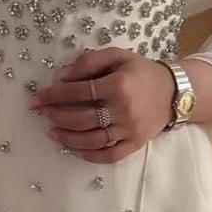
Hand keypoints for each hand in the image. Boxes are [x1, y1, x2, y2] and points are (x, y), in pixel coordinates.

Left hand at [27, 47, 176, 162]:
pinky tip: (75, 150)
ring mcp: (130, 130)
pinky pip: (110, 155)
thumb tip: (63, 76)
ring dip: (68, 138)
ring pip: (93, 139)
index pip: (79, 91)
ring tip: (53, 133)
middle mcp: (124, 109)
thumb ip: (91, 61)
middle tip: (43, 114)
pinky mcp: (135, 143)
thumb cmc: (141, 72)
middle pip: (82, 118)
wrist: (174, 91)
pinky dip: (91, 156)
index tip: (37, 97)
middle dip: (57, 116)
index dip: (55, 95)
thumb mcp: (119, 56)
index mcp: (119, 85)